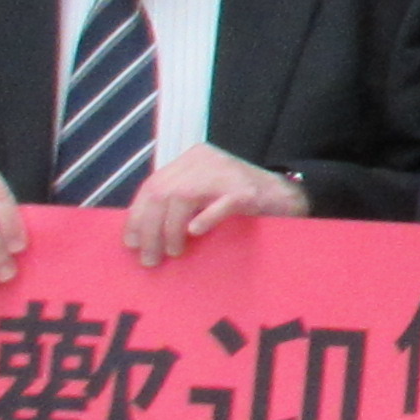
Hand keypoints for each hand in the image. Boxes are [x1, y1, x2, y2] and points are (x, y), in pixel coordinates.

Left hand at [127, 143, 305, 265]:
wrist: (287, 196)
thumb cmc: (241, 202)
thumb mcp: (204, 195)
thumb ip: (178, 204)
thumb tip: (142, 234)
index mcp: (192, 160)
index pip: (153, 185)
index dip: (138, 216)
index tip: (131, 244)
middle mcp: (206, 160)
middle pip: (163, 191)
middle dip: (150, 229)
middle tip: (150, 259)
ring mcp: (227, 172)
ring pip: (183, 196)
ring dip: (171, 229)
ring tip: (173, 252)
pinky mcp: (247, 190)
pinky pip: (221, 203)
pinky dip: (205, 218)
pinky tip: (196, 232)